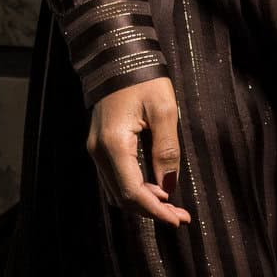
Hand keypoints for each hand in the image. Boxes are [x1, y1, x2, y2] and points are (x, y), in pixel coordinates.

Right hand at [87, 77, 190, 226]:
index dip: (156, 211)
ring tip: (172, 205)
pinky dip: (135, 189)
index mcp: (114, 145)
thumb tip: (169, 185)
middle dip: (152, 211)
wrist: (117, 56)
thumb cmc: (143, 78)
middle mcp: (99, 152)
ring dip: (144, 202)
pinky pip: (115, 179)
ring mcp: (96, 150)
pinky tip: (155, 188)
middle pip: (123, 198)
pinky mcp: (99, 146)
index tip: (178, 220)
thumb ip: (167, 151)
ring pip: (117, 191)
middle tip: (180, 216)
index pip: (134, 192)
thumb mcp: (164, 111)